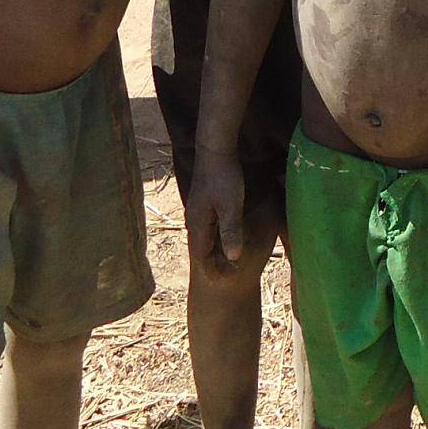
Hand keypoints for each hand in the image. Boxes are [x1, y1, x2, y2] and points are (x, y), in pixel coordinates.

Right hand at [186, 152, 247, 271]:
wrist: (215, 148)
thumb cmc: (224, 176)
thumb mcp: (231, 206)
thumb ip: (231, 232)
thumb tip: (233, 258)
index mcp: (197, 223)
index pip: (201, 256)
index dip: (212, 269)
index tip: (226, 280)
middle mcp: (194, 218)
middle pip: (203, 247)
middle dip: (215, 261)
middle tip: (231, 274)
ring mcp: (198, 209)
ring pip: (207, 235)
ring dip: (217, 247)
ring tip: (231, 259)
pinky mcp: (205, 201)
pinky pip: (210, 225)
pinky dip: (218, 234)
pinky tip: (228, 234)